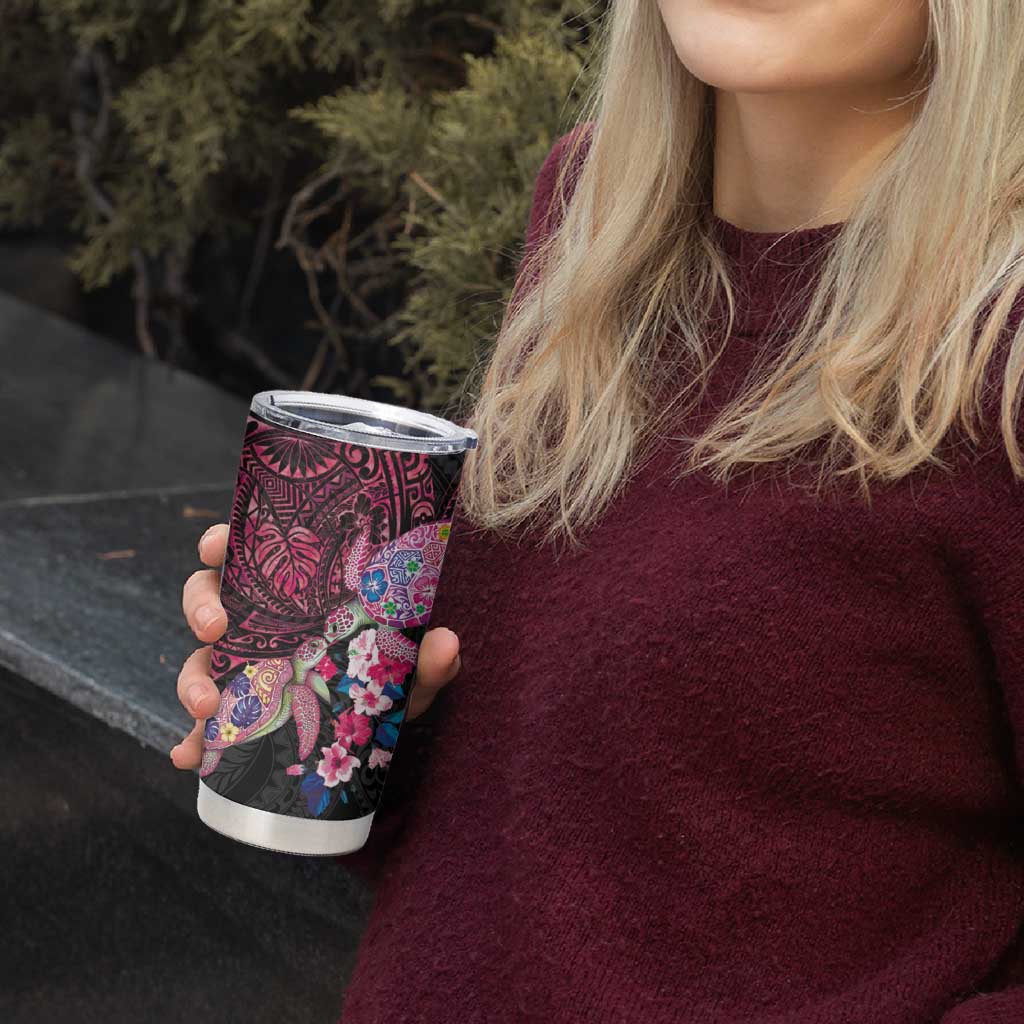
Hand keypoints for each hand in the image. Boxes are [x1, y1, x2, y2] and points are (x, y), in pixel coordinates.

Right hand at [169, 523, 461, 768]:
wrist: (383, 732)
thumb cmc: (390, 679)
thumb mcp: (410, 668)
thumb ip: (428, 658)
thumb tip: (447, 643)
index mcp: (292, 593)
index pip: (248, 554)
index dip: (222, 542)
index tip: (218, 545)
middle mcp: (259, 623)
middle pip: (207, 598)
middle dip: (201, 609)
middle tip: (215, 628)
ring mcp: (242, 669)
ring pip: (199, 660)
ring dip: (191, 679)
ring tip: (205, 707)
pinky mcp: (238, 717)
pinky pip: (203, 727)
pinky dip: (190, 742)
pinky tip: (188, 756)